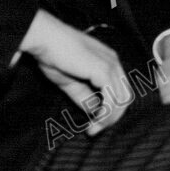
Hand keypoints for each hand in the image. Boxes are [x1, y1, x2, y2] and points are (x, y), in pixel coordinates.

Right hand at [19, 9, 132, 135]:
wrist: (45, 40)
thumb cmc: (54, 56)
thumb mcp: (71, 82)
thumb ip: (84, 96)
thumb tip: (94, 112)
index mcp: (109, 62)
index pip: (119, 91)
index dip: (110, 110)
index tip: (94, 125)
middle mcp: (114, 62)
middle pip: (124, 97)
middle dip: (112, 117)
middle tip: (94, 130)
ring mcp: (111, 65)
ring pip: (121, 100)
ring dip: (108, 118)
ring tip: (93, 128)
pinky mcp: (104, 70)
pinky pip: (112, 99)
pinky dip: (106, 113)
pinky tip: (94, 120)